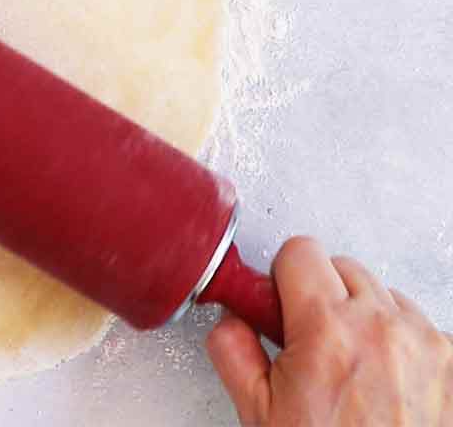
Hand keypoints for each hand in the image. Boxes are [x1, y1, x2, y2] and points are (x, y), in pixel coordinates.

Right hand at [208, 236, 452, 425]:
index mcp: (328, 329)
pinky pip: (415, 322)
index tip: (278, 303)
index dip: (281, 277)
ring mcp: (422, 340)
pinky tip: (379, 372)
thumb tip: (231, 320)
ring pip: (380, 292)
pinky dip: (396, 338)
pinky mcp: (447, 358)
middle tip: (307, 338)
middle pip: (340, 266)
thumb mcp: (259, 410)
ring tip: (347, 361)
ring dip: (361, 314)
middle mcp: (381, 325)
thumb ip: (233, 350)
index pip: (300, 251)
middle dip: (319, 294)